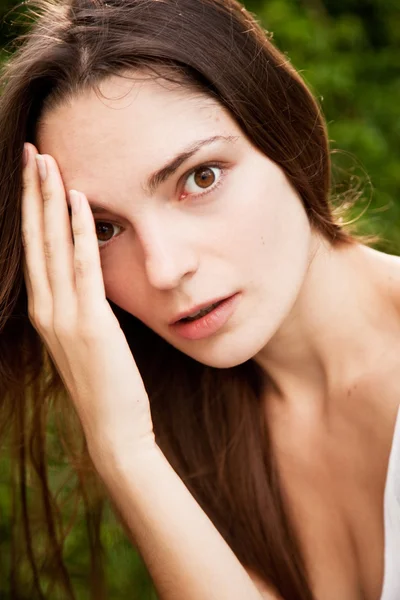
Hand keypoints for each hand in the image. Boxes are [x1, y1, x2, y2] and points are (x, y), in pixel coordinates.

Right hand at [21, 143, 155, 466]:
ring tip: (46, 161)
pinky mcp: (91, 323)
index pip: (36, 250)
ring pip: (53, 246)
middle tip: (31, 151)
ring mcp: (64, 316)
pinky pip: (84, 267)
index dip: (32, 209)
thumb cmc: (104, 384)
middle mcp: (46, 309)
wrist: (114, 427)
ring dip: (50, 201)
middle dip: (33, 193)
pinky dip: (81, 231)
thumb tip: (86, 279)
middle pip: (36, 239)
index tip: (33, 174)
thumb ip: (79, 308)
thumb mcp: (84, 340)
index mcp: (45, 312)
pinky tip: (79, 200)